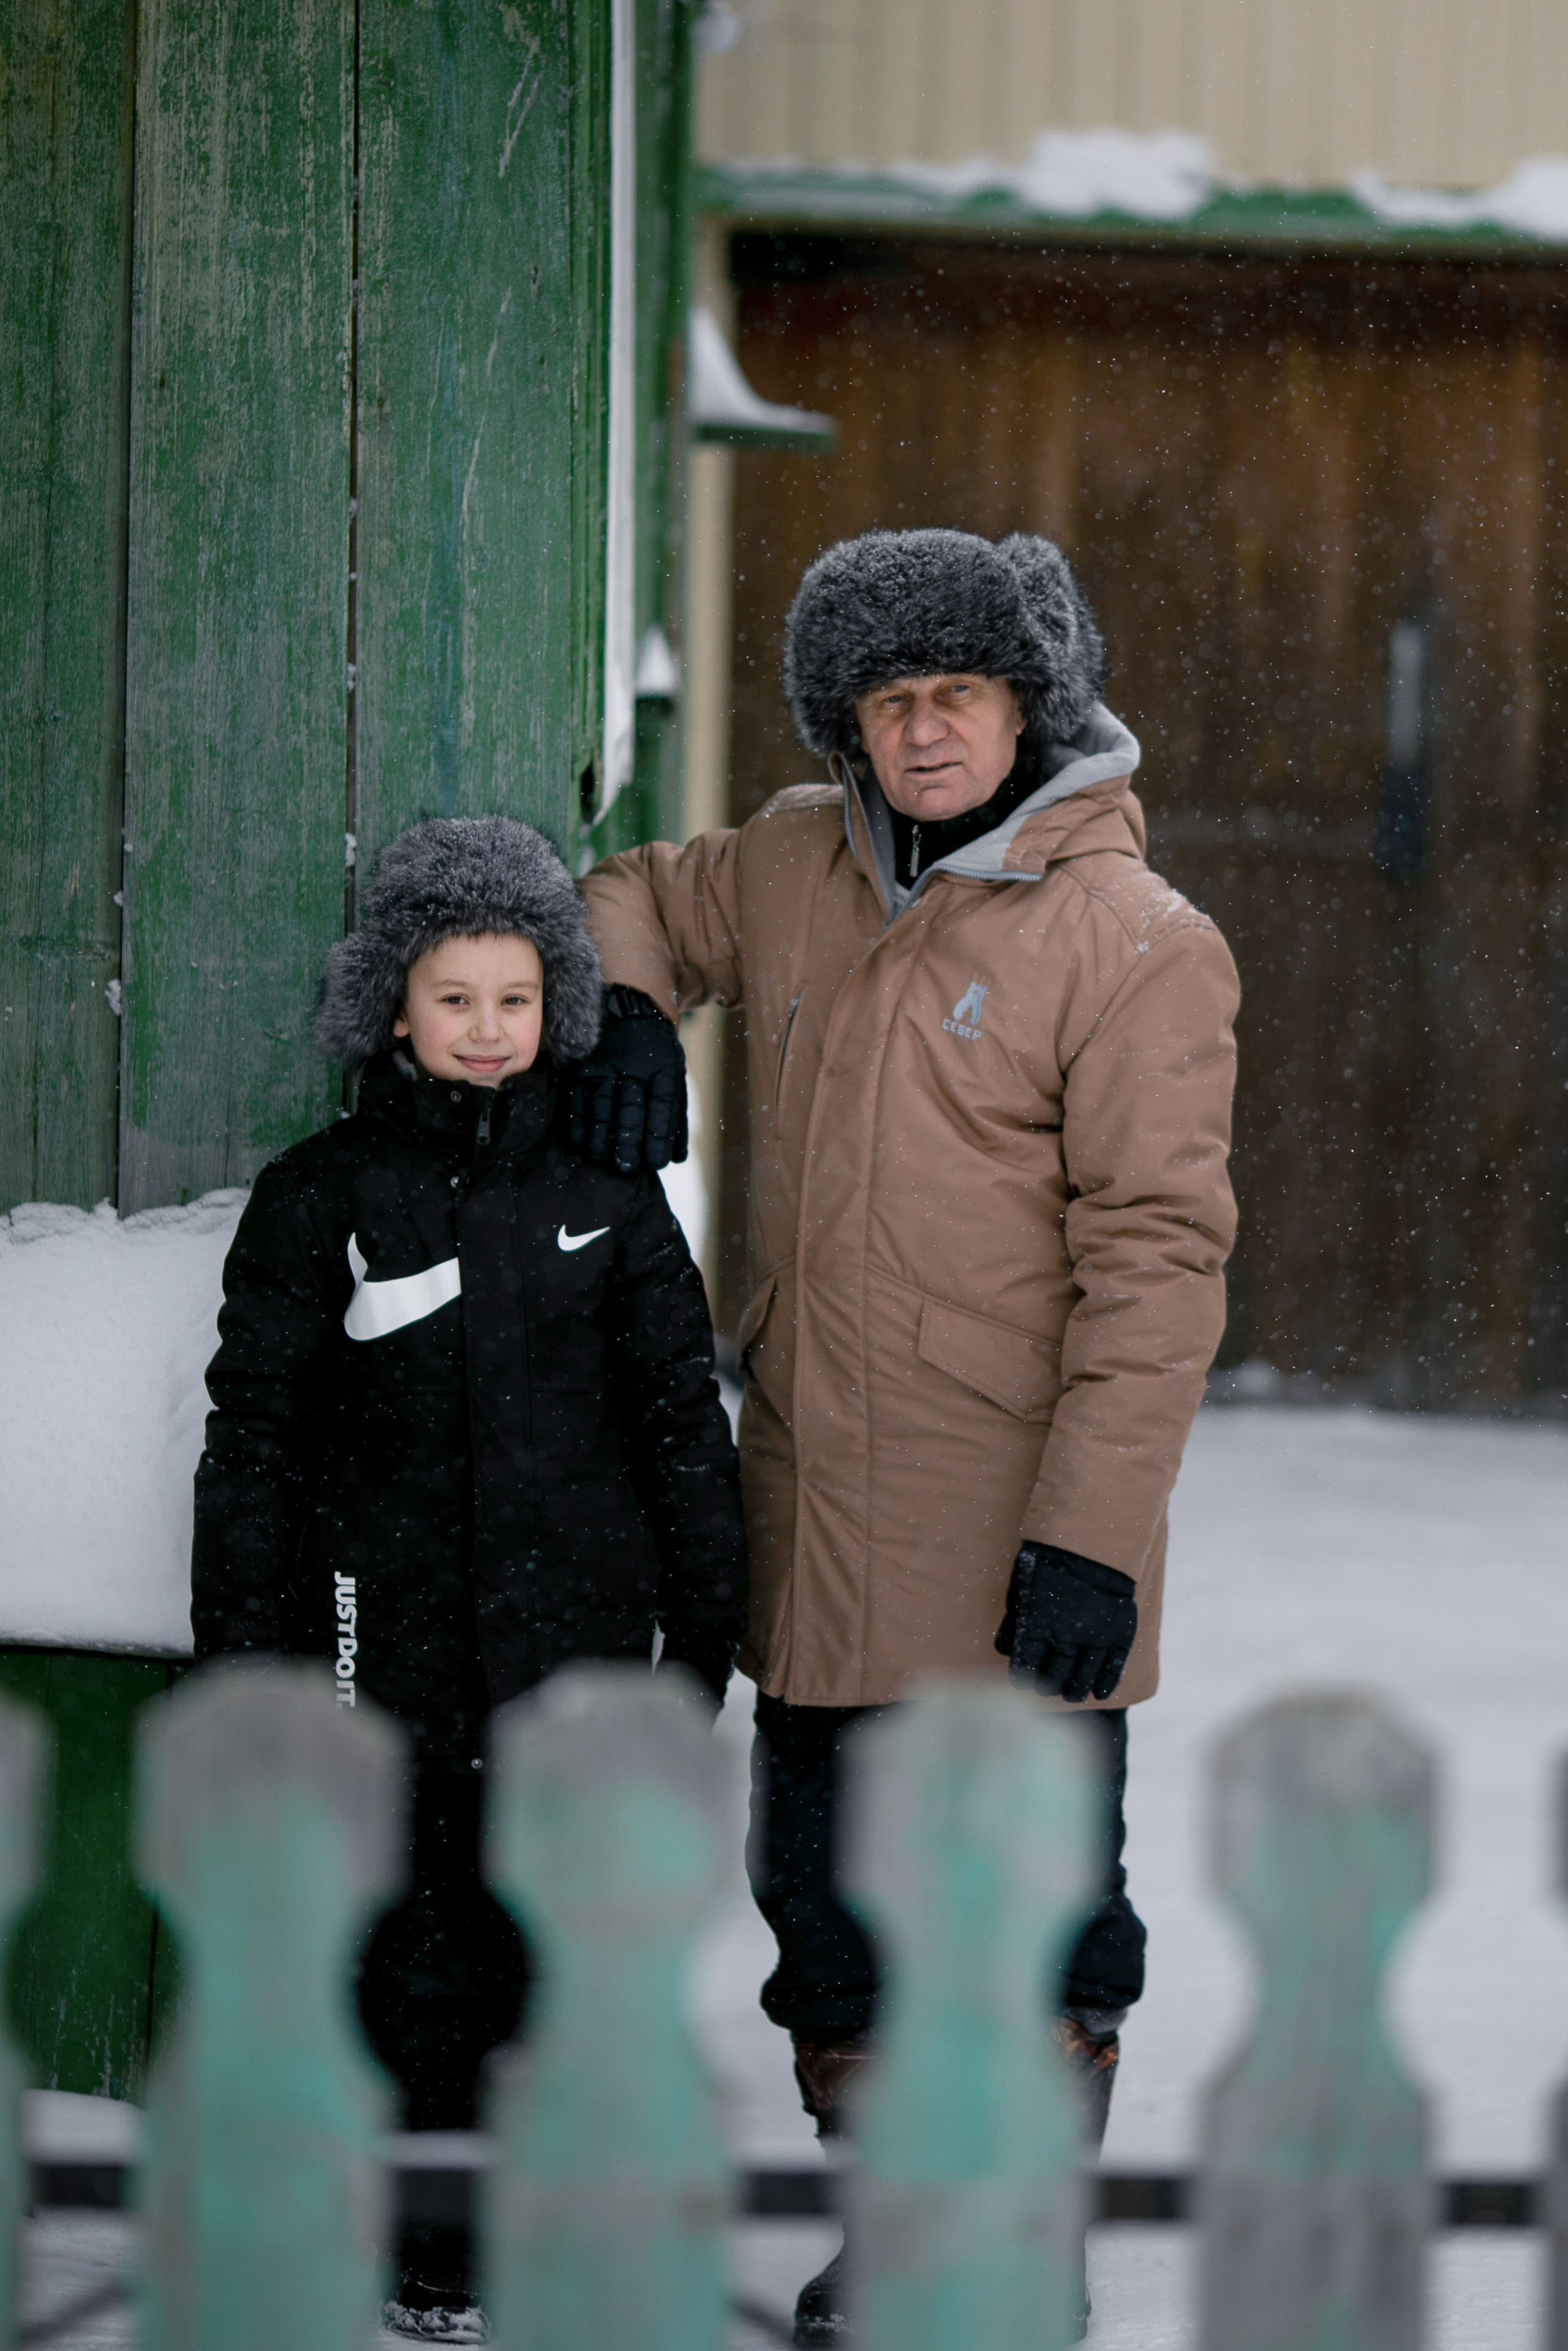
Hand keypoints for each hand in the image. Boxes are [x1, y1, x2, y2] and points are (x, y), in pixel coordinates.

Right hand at [567, 987, 688, 1172]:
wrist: (631, 1004)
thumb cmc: (657, 1050)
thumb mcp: (675, 1072)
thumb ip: (676, 1114)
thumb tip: (678, 1157)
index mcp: (663, 1067)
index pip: (662, 1107)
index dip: (657, 1138)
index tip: (655, 1163)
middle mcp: (634, 1065)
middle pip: (630, 1110)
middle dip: (628, 1143)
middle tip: (625, 1167)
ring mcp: (606, 1062)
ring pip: (601, 1104)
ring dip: (600, 1136)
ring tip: (600, 1157)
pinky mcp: (583, 1062)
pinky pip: (577, 1094)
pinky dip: (577, 1119)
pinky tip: (579, 1139)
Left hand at [995, 1541, 1136, 1702]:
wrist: (1089, 1540)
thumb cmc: (1047, 1561)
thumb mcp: (1021, 1586)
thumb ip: (1014, 1619)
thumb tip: (1004, 1648)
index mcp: (1037, 1624)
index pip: (1026, 1663)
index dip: (1022, 1677)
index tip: (1021, 1683)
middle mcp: (1066, 1636)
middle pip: (1055, 1673)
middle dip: (1048, 1685)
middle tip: (1046, 1691)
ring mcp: (1096, 1635)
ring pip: (1084, 1673)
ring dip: (1077, 1689)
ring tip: (1072, 1696)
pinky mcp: (1119, 1631)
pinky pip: (1114, 1664)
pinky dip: (1107, 1681)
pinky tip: (1100, 1693)